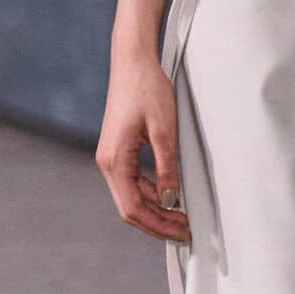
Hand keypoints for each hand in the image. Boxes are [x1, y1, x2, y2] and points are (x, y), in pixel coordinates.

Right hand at [96, 51, 190, 240]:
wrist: (132, 62)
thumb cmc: (146, 89)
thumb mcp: (164, 130)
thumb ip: (167, 168)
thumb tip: (172, 199)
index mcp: (114, 160)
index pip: (133, 208)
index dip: (158, 225)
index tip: (182, 231)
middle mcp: (108, 163)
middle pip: (130, 208)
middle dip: (158, 223)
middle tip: (186, 231)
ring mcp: (111, 158)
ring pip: (131, 197)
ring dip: (156, 211)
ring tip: (182, 218)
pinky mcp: (118, 152)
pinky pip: (133, 183)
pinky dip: (151, 195)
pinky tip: (170, 197)